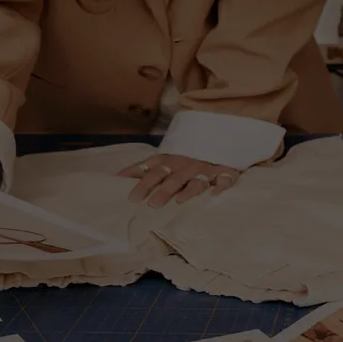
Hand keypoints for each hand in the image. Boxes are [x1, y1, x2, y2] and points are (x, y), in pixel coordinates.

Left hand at [118, 154, 239, 206]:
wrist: (219, 136)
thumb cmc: (185, 156)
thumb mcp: (164, 159)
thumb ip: (142, 168)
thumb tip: (116, 178)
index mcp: (170, 161)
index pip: (153, 171)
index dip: (142, 183)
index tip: (131, 198)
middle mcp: (186, 164)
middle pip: (173, 178)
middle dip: (162, 190)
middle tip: (152, 205)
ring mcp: (206, 168)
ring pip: (196, 180)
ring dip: (189, 190)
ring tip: (179, 201)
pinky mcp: (226, 171)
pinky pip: (224, 179)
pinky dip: (221, 186)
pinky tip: (215, 194)